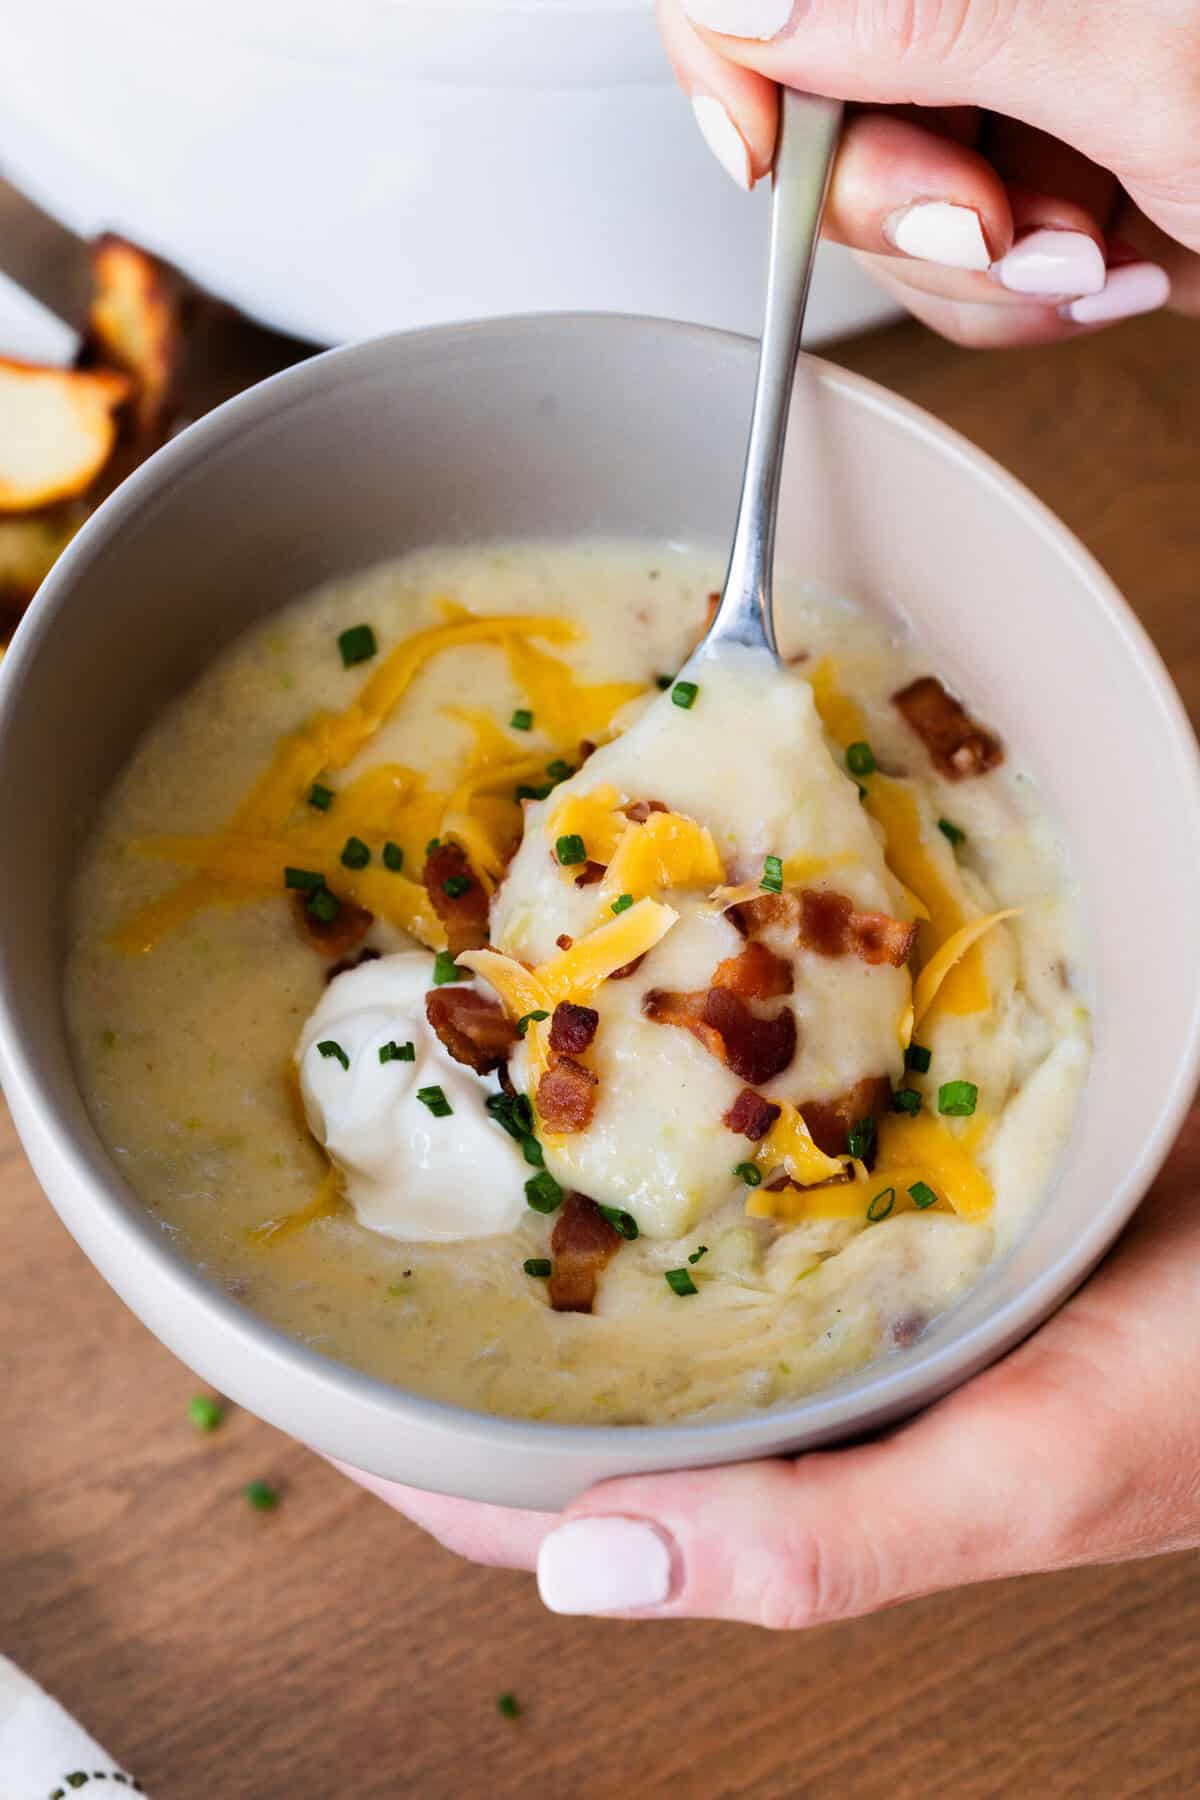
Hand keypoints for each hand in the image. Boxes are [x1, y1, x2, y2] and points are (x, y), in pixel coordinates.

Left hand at [333, 1108, 1199, 1625]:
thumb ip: (825, 1541)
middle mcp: (787, 1357)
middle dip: (473, 1265)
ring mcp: (827, 1255)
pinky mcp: (876, 1170)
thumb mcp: (1025, 1478)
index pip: (549, 1487)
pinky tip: (630, 1012)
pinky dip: (679, 1081)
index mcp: (792, 1460)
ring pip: (647, 1220)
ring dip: (562, 1161)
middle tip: (369, 1156)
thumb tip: (581, 1575)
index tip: (303, 1357)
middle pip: (575, 1333)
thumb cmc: (1194, 1394)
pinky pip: (736, 1128)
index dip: (419, 1445)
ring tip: (464, 1066)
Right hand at [657, 0, 1199, 345]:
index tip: (765, 160)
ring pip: (877, 215)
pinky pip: (946, 270)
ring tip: (1097, 245)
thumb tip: (742, 2)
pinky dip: (1019, 301)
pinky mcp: (1030, 178)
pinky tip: (1108, 265)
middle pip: (816, 114)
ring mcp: (1004, 94)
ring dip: (984, 273)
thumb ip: (926, 22)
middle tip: (1005, 217)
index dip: (735, 65)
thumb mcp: (1134, 60)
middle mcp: (981, 12)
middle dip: (907, 206)